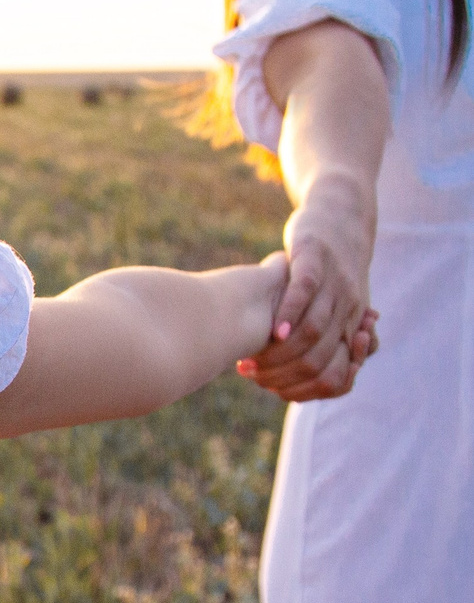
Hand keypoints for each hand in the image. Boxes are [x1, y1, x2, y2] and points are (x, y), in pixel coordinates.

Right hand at [234, 212, 373, 398]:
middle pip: (319, 360)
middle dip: (282, 375)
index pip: (334, 377)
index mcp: (353, 325)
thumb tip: (323, 377)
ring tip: (249, 359)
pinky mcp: (315, 257)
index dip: (300, 389)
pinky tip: (272, 330)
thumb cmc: (335, 267)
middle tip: (252, 374)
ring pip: (313, 332)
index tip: (269, 387)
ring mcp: (334, 283)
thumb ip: (338, 339)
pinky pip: (305, 291)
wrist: (342, 213)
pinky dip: (288, 314)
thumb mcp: (344, 304)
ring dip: (279, 353)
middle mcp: (349, 308)